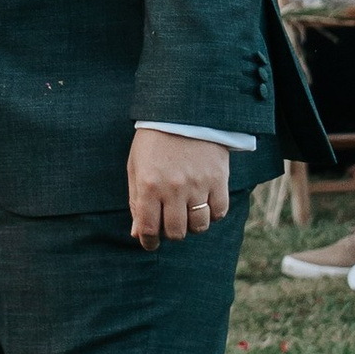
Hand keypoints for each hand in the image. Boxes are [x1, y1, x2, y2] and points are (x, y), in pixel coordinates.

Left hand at [128, 128, 230, 252]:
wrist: (183, 111)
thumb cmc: (154, 141)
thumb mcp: (136, 167)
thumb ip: (136, 201)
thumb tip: (138, 234)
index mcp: (149, 185)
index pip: (148, 229)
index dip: (148, 242)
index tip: (150, 242)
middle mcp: (173, 189)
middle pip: (175, 232)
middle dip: (170, 234)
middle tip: (169, 223)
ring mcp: (198, 185)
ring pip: (199, 226)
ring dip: (192, 226)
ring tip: (187, 213)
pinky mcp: (218, 179)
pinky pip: (219, 211)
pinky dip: (212, 214)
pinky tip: (204, 204)